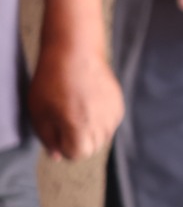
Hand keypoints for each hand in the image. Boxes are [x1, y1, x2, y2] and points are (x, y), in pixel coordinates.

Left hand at [27, 42, 122, 161]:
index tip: (57, 132)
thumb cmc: (53, 80)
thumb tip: (57, 154)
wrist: (76, 51)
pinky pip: (111, 122)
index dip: (63, 146)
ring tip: (78, 110)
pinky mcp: (119, 102)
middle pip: (92, 148)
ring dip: (91, 131)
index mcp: (79, 128)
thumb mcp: (39, 112)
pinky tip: (89, 104)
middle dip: (79, 141)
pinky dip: (101, 119)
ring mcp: (113, 112)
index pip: (76, 155)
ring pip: (103, 136)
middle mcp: (101, 123)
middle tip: (65, 121)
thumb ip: (48, 138)